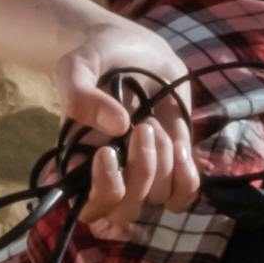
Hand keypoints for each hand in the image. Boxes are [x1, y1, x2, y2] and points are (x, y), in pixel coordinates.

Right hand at [57, 21, 203, 219]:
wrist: (135, 51)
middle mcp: (109, 179)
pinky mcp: (173, 169)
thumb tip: (117, 126)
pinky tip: (179, 144)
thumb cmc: (98, 61)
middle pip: (125, 211)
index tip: (106, 153)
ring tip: (152, 122)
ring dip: (161, 158)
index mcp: (77, 164)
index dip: (102, 191)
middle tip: (142, 125)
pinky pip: (183, 197)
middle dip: (140, 170)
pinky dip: (186, 176)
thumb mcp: (76, 67)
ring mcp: (143, 177)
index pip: (87, 209)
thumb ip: (80, 95)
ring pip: (156, 197)